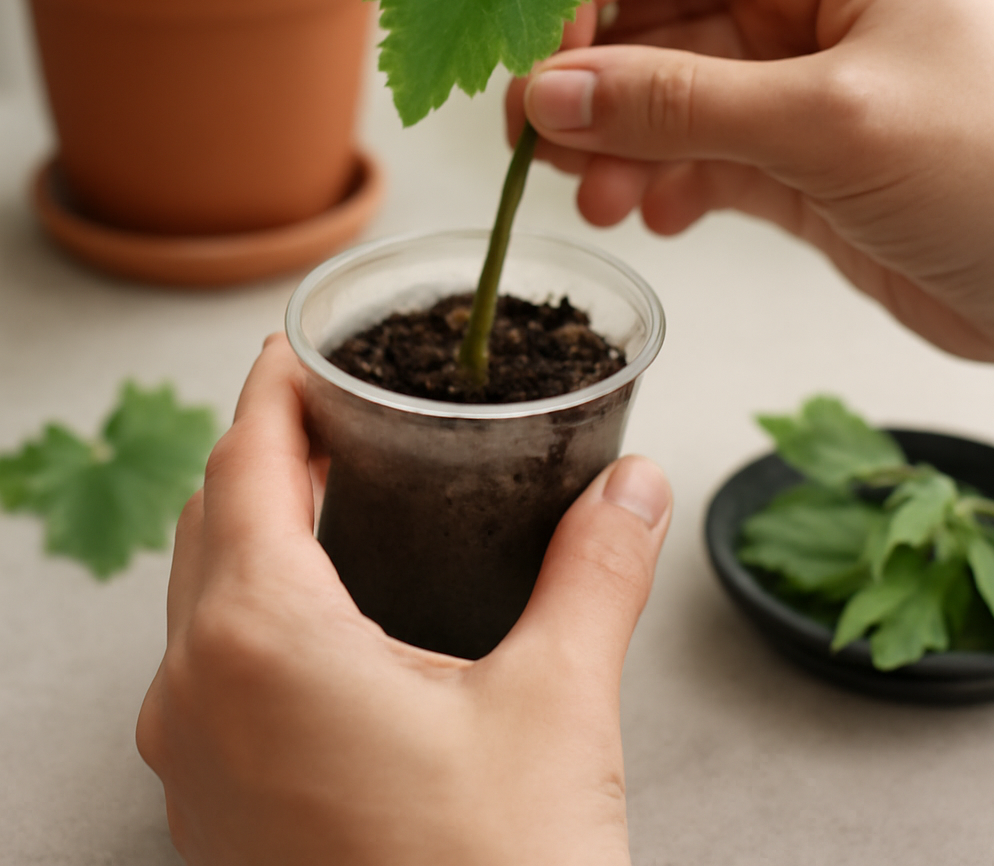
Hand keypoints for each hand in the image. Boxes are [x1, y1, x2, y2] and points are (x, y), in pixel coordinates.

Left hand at [137, 336, 671, 865]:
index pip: (245, 462)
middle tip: (341, 408)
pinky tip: (323, 614)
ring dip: (254, 527)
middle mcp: (195, 696)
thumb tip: (637, 486)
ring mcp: (190, 766)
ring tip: (333, 492)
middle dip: (269, 449)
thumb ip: (596, 574)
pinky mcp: (213, 817)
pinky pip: (207, 671)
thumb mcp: (558, 711)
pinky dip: (250, 608)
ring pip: (199, 597)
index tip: (308, 342)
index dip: (276, 387)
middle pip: (211, 519)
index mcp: (259, 642)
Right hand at [509, 0, 993, 365]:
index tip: (534, 68)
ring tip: (592, 199)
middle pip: (653, 14)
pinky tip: (652, 216)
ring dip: (616, 140)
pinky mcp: (794, 153)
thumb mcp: (830, 122)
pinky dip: (661, 181)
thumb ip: (678, 105)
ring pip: (664, 90)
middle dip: (593, 81)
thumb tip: (545, 96)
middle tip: (533, 146)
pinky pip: (695, 150)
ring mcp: (796, 73)